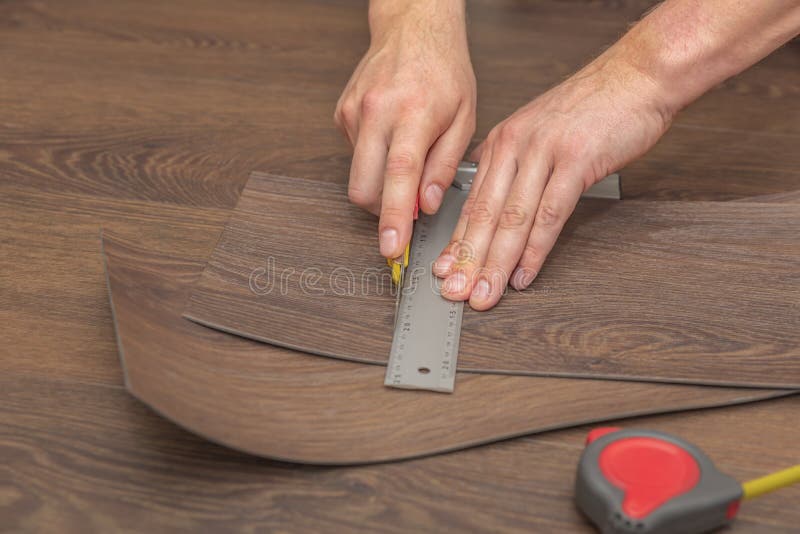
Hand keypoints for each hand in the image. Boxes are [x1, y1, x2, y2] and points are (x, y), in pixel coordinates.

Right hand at [334, 1, 475, 258]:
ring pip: (357, 176)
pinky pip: (355, 156)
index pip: (399, 175)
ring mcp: (353, 113)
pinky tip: (392, 137)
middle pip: (364, 187)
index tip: (392, 247)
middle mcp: (376, 111)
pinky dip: (374, 160)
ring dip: (381, 183)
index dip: (394, 217)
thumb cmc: (445, 70)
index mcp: (412, 112)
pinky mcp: (342, 114)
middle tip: (407, 206)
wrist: (413, 27)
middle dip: (383, 210)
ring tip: (407, 155)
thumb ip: (445, 165)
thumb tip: (427, 206)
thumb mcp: (465, 118)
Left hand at [433, 55, 673, 309]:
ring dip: (495, 263)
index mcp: (502, 142)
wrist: (638, 76)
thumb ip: (511, 161)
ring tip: (484, 294)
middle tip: (453, 291)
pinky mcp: (575, 160)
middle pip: (484, 214)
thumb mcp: (537, 128)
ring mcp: (543, 153)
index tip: (443, 271)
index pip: (472, 201)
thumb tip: (487, 190)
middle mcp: (515, 146)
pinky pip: (550, 214)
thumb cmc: (593, 107)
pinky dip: (535, 250)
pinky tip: (524, 273)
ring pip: (512, 219)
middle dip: (466, 260)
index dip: (456, 242)